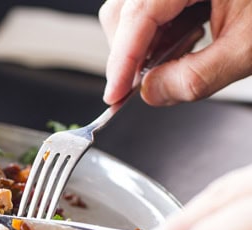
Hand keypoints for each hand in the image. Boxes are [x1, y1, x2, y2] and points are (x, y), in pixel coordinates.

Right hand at [99, 0, 251, 105]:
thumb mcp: (247, 49)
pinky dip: (160, 32)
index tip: (114, 96)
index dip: (121, 62)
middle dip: (130, 54)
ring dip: (144, 45)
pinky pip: (152, 7)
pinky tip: (184, 41)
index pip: (137, 17)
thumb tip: (151, 93)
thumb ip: (194, 77)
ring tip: (175, 59)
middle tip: (146, 84)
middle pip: (124, 11)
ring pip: (133, 10)